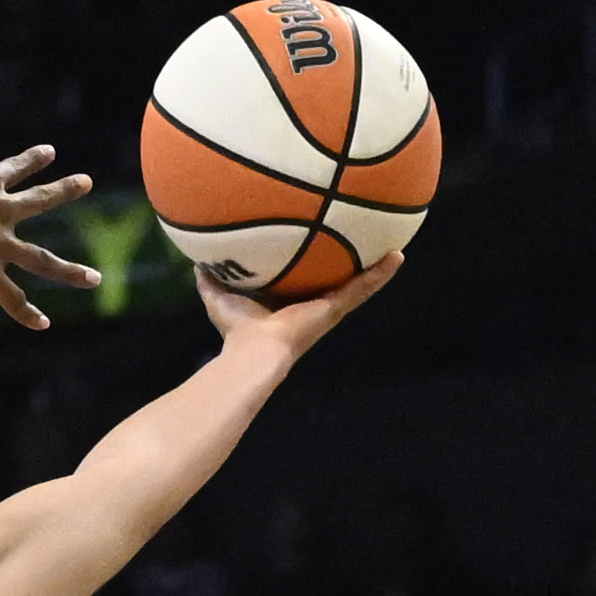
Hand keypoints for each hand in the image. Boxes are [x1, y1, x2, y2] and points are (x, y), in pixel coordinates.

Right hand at [0, 94, 99, 329]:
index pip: (16, 168)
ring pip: (40, 259)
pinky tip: (43, 323)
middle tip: (86, 183)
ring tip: (95, 279)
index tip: (50, 153)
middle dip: (65, 190)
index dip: (33, 159)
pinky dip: (26, 312)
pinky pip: (10, 296)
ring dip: (69, 270)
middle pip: (40, 201)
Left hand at [196, 254, 400, 361]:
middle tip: (366, 242)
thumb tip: (197, 262)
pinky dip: (381, 274)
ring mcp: (327, 309)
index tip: (322, 249)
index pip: (304, 281)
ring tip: (396, 248)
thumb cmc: (236, 332)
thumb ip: (210, 280)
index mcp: (288, 304)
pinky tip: (398, 256)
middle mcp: (312, 307)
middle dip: (349, 265)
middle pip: (335, 281)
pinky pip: (362, 288)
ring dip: (376, 268)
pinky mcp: (335, 310)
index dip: (314, 267)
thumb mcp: (221, 298)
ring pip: (357, 285)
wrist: (254, 353)